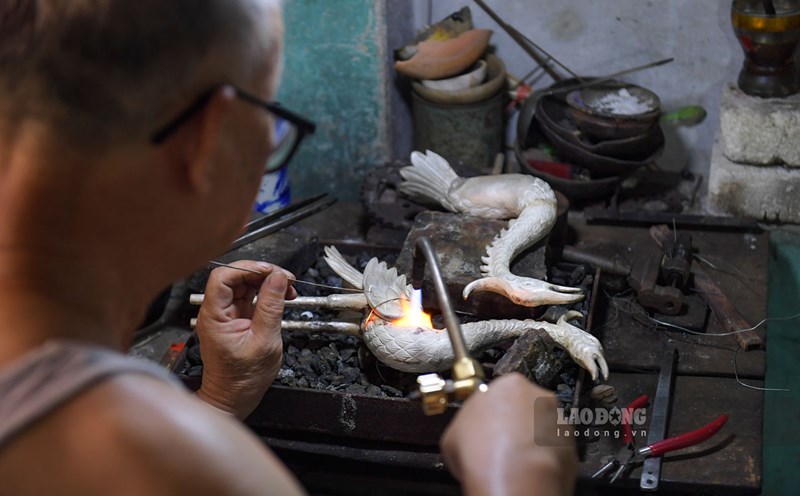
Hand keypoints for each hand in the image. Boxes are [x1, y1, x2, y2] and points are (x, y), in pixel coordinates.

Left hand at [194, 261, 295, 418]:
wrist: (234, 398)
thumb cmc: (243, 379)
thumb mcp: (265, 341)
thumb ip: (271, 307)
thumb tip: (279, 278)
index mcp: (215, 316)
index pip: (223, 277)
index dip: (247, 268)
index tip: (270, 271)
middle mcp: (217, 312)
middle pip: (235, 276)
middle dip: (262, 273)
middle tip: (286, 278)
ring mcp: (226, 314)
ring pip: (245, 284)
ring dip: (267, 282)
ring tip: (288, 288)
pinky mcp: (237, 318)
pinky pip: (251, 296)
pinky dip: (267, 293)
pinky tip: (281, 296)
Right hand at [440, 373, 577, 495]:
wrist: (514, 482)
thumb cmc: (485, 454)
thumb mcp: (454, 432)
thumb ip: (467, 422)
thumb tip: (468, 432)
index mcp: (510, 383)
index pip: (499, 390)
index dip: (490, 410)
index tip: (483, 424)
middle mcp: (539, 396)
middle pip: (524, 405)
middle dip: (513, 421)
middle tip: (496, 442)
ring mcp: (558, 421)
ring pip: (541, 426)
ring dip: (529, 438)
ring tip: (510, 460)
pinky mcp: (571, 447)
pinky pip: (553, 448)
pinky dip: (542, 457)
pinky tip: (525, 469)